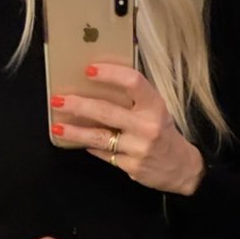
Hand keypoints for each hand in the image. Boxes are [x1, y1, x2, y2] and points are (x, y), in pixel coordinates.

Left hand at [51, 64, 206, 194]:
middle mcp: (147, 126)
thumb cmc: (164, 133)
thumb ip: (134, 99)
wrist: (182, 168)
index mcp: (155, 106)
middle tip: (58, 100)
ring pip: (100, 137)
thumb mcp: (156, 110)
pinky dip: (90, 147)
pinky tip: (78, 141)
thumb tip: (98, 85)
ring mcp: (138, 148)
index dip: (110, 74)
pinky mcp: (131, 167)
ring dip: (75, 132)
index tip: (89, 70)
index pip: (132, 82)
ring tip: (57, 127)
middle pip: (107, 111)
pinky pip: (104, 154)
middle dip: (79, 105)